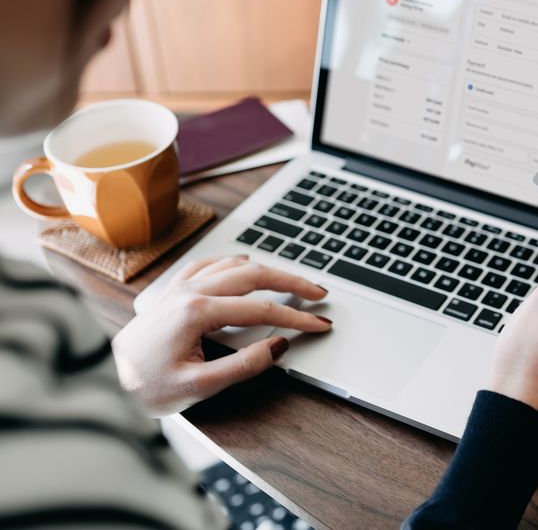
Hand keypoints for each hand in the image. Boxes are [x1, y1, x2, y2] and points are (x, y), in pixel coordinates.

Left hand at [113, 256, 332, 415]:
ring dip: (267, 270)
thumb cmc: (143, 389)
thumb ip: (243, 366)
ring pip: (233, 265)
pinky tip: (243, 267)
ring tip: (290, 281)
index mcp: (198, 312)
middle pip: (254, 275)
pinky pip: (208, 265)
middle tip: (319, 293)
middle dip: (291, 281)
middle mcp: (190, 292)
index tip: (320, 324)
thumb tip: (278, 345)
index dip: (297, 317)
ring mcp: (179, 288)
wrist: (102, 382)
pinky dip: (234, 264)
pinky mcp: (171, 293)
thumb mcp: (198, 388)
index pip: (263, 309)